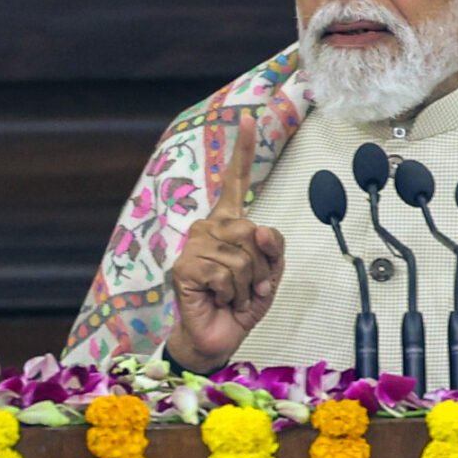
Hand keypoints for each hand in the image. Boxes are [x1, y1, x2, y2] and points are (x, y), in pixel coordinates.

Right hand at [167, 112, 284, 372]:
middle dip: (261, 266)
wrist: (218, 338)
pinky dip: (233, 292)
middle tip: (248, 286)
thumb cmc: (241, 304)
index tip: (248, 118)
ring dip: (247, 284)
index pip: (236, 182)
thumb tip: (258, 226)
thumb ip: (273, 247)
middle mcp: (209, 227)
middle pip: (252, 231)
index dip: (242, 150)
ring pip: (242, 254)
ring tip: (232, 295)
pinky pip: (227, 272)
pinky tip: (218, 299)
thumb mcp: (270, 273)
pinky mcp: (184, 266)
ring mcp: (194, 245)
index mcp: (230, 223)